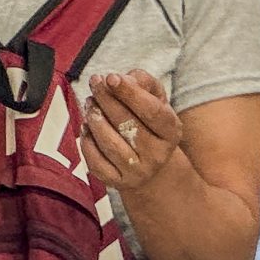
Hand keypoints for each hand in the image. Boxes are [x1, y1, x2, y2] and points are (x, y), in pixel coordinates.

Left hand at [83, 70, 181, 194]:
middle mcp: (158, 155)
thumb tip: (121, 78)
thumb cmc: (148, 121)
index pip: (151, 111)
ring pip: (110, 143)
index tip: (110, 77)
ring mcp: (138, 172)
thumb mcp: (154, 98)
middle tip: (95, 82)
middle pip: (127, 124)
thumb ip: (142, 82)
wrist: (149, 162)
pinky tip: (87, 126)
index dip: (130, 93)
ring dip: (95, 119)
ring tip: (90, 102)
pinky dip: (87, 142)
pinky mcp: (118, 183)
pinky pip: (96, 162)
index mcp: (172, 131)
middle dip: (107, 99)